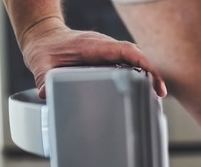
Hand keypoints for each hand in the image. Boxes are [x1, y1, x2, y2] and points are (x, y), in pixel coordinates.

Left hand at [18, 17, 166, 98]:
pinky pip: (129, 64)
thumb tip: (47, 96)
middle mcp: (105, 47)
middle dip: (151, 73)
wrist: (43, 38)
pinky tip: (145, 92)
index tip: (153, 79)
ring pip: (135, 60)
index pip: (125, 51)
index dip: (142, 63)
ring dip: (148, 75)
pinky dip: (140, 76)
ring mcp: (108, 53)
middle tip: (160, 94)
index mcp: (93, 46)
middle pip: (136, 56)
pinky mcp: (108, 59)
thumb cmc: (45, 49)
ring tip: (156, 96)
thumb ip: (44, 80)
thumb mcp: (40, 65)